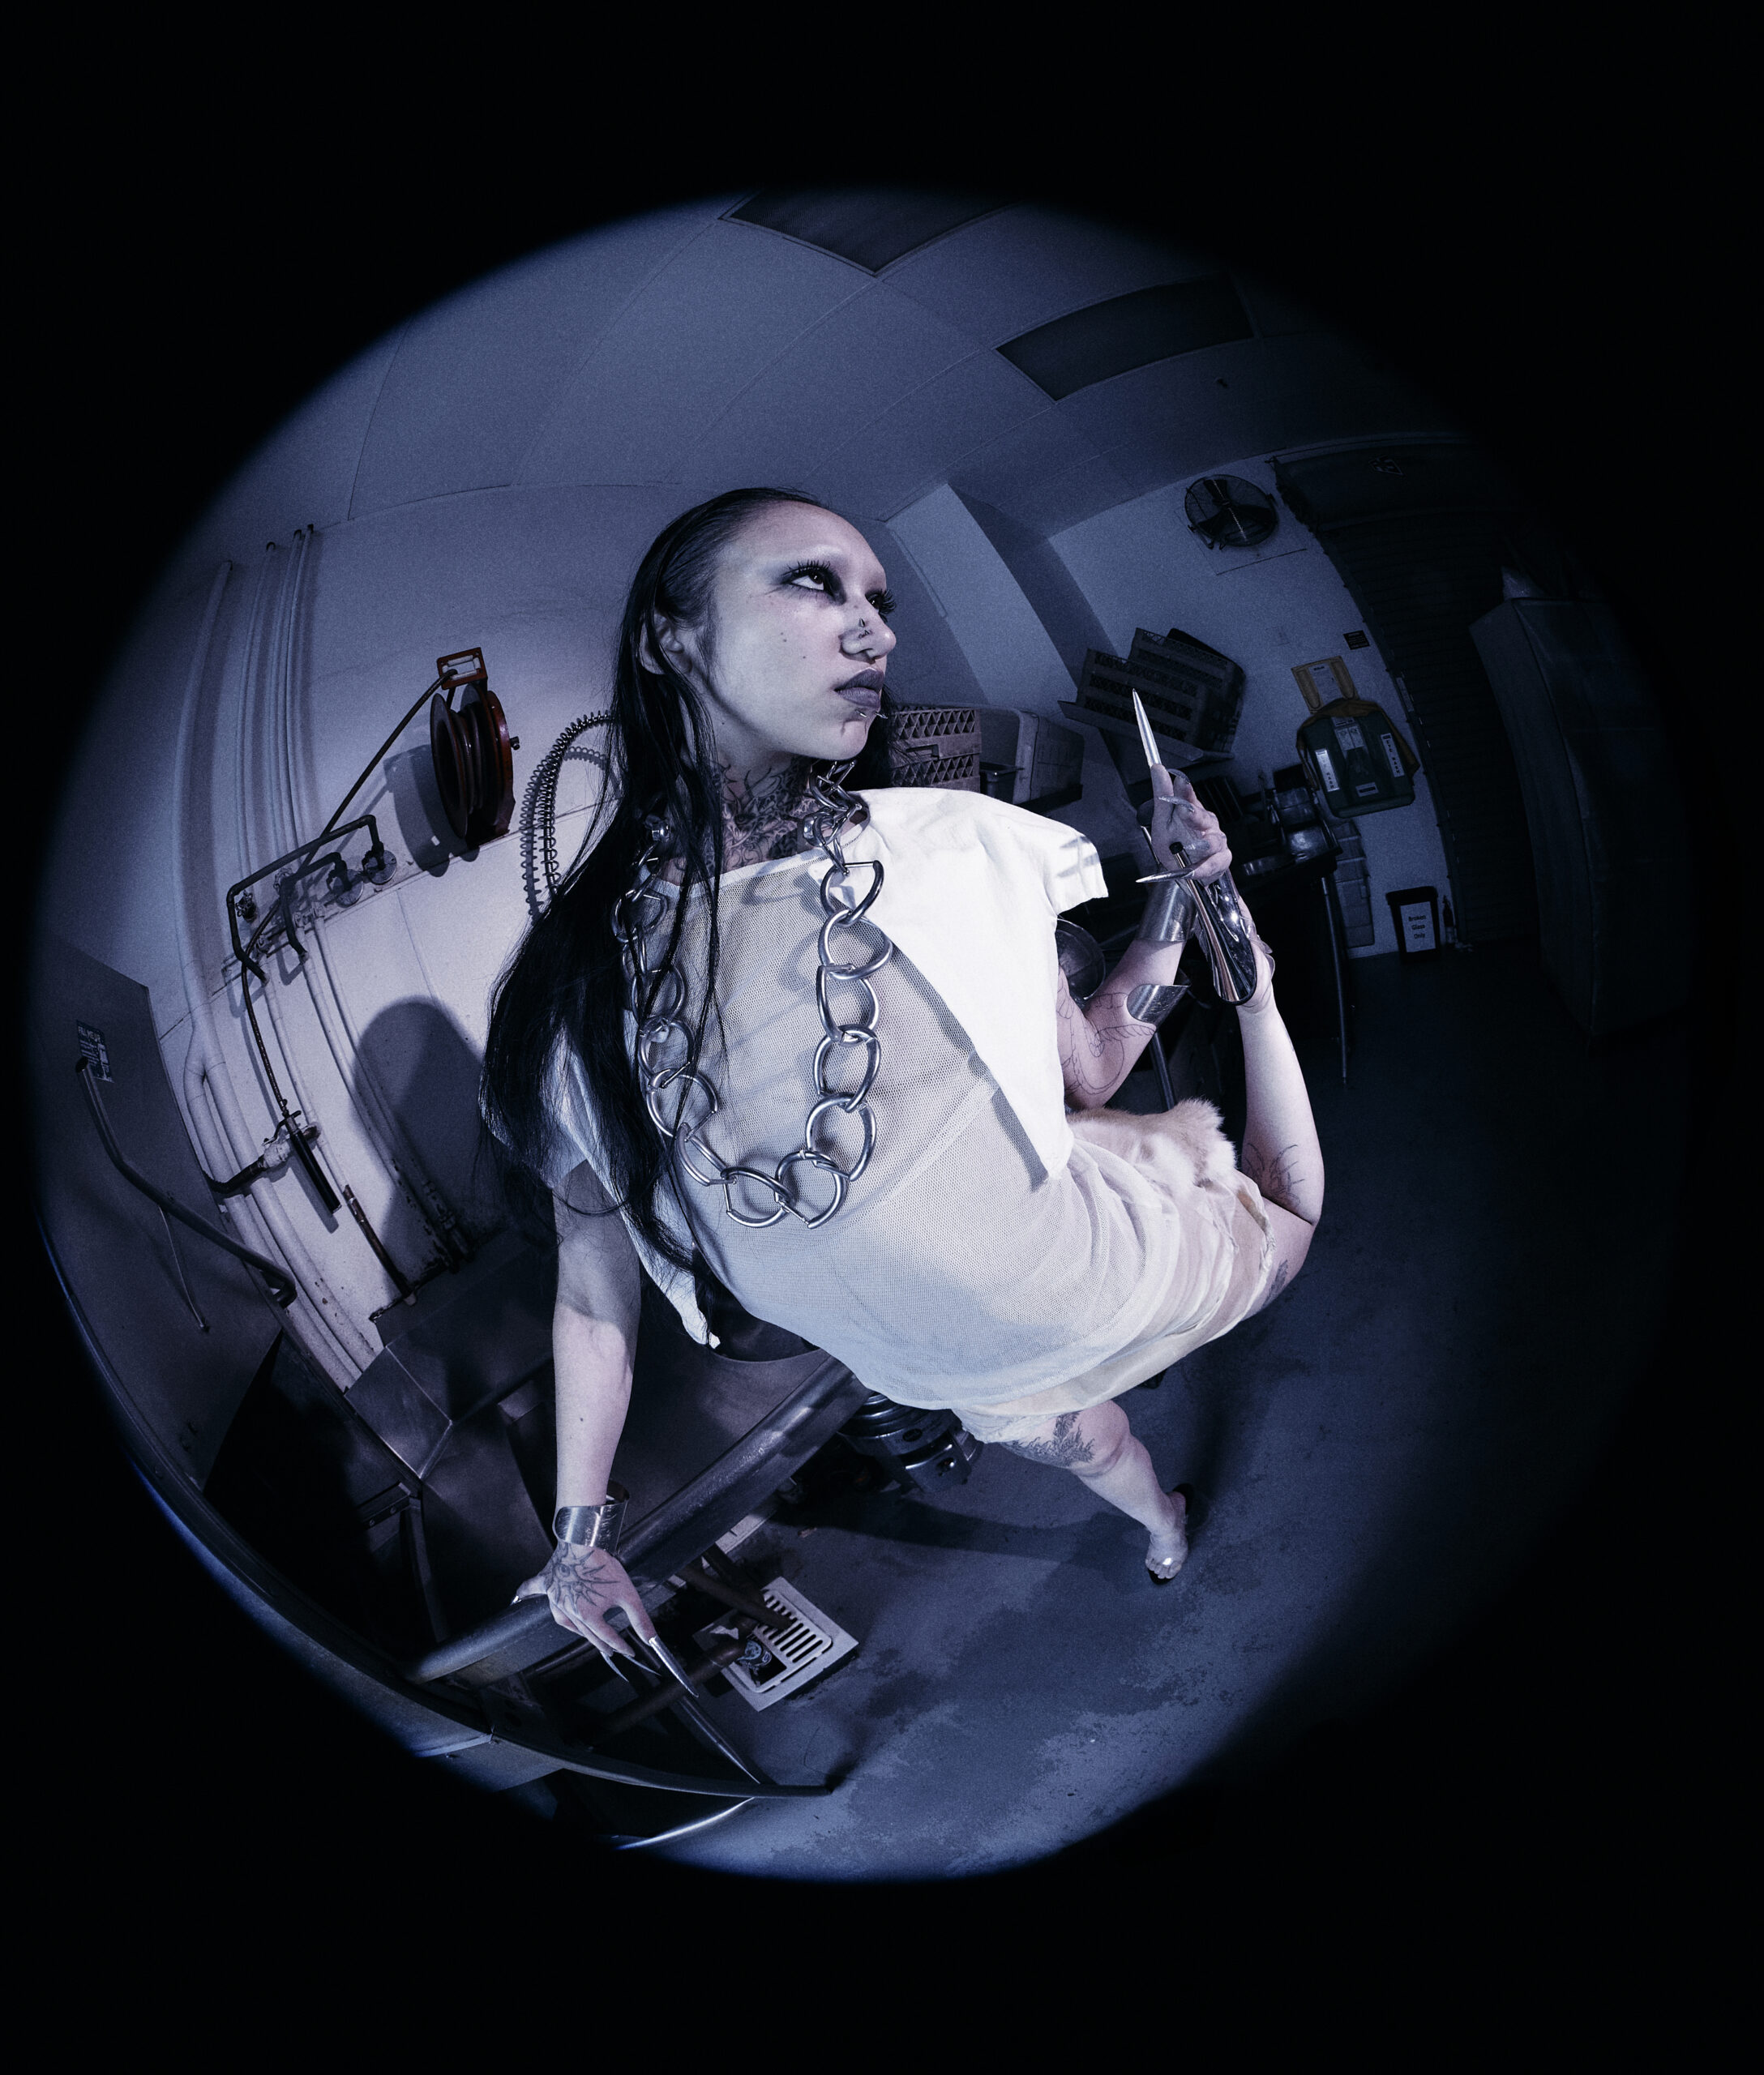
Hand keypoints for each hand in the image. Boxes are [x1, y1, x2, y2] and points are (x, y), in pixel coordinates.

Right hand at [515, 1542, 656, 1663]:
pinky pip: (532, 1589)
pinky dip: (525, 1593)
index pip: (607, 1636)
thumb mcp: (629, 1595)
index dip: (620, 1645)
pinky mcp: (547, 1582)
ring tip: (583, 1631)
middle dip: (600, 1642)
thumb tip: (650, 1638)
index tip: (629, 1651)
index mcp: (588, 1616)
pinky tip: (518, 1596)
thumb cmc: (604, 1567)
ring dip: (573, 1628)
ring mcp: (555, 1597)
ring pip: (562, 1620)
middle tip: (609, 1649)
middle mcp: (569, 1611)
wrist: (585, 1543)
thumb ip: (640, 1619)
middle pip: (586, 1632)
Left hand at [1144, 766, 1230, 883]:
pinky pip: (1215, 863)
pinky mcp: (1221, 859)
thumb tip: (1158, 770)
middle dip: (1194, 815)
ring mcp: (1216, 841)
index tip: (1179, 781)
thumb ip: (1162, 797)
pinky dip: (1204, 868)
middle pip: (1203, 817)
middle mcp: (1206, 823)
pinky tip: (1194, 871)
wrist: (1185, 870)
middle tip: (1185, 811)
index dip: (1185, 790)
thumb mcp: (1162, 821)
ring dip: (1203, 845)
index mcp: (1191, 810)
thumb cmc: (1175, 843)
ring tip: (1193, 846)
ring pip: (1213, 841)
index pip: (1188, 796)